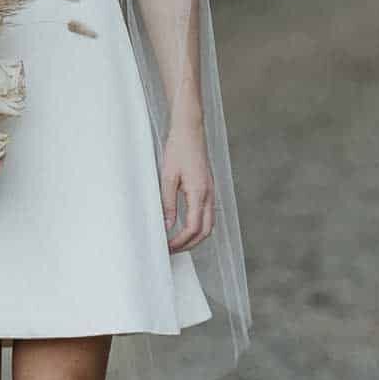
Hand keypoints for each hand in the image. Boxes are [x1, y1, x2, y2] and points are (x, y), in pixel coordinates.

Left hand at [160, 122, 214, 254]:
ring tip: (177, 242)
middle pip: (205, 231)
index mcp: (199, 193)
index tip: (167, 247)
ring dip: (195, 237)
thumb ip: (168, 203)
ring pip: (209, 224)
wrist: (190, 129)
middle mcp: (209, 195)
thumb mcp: (167, 176)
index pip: (193, 228)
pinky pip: (207, 214)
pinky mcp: (209, 188)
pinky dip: (198, 226)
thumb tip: (167, 225)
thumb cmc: (178, 148)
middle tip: (172, 250)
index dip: (180, 242)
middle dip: (189, 245)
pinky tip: (185, 226)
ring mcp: (211, 192)